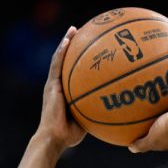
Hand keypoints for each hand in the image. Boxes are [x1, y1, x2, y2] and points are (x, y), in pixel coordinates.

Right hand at [34, 26, 85, 150]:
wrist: (55, 138)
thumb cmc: (70, 134)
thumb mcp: (88, 119)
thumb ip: (97, 111)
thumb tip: (116, 109)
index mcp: (66, 92)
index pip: (73, 71)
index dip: (79, 58)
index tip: (90, 47)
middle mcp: (58, 85)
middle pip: (66, 60)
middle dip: (73, 45)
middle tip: (82, 31)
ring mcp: (53, 84)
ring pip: (59, 58)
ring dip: (66, 42)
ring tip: (73, 29)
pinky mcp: (51, 85)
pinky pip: (57, 65)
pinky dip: (61, 52)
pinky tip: (67, 41)